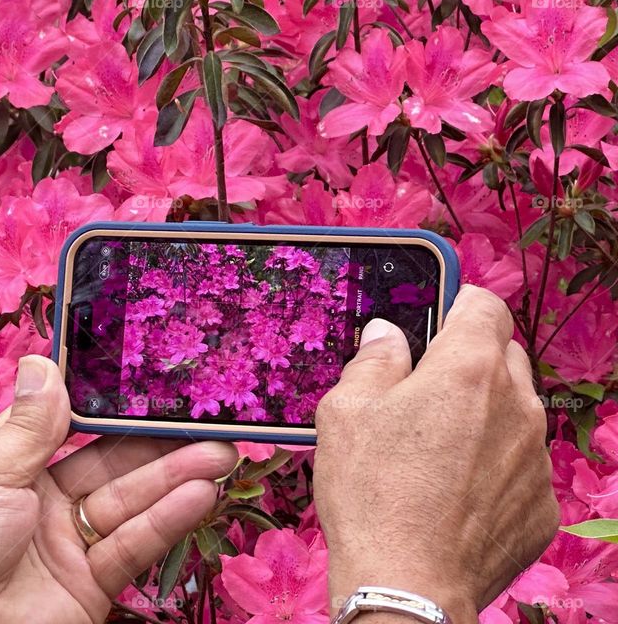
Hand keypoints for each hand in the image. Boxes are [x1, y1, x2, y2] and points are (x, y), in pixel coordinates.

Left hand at [0, 355, 236, 623]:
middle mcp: (44, 502)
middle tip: (207, 422)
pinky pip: (133, 546)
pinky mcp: (89, 586)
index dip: (113, 410)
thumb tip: (44, 362)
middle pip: (113, 465)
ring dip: (177, 478)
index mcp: (11, 466)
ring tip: (220, 453)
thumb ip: (31, 424)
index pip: (72, 428)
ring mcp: (69, 545)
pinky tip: (198, 495)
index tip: (152, 385)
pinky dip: (166, 521)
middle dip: (161, 444)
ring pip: (132, 502)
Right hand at [314, 285, 558, 623]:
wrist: (406, 585)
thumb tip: (386, 334)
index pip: (485, 304)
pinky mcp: (540, 503)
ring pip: (515, 411)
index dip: (458, 301)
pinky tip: (454, 490)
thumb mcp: (345, 411)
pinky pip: (521, 464)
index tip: (437, 314)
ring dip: (484, 414)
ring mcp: (535, 457)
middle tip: (423, 389)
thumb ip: (372, 360)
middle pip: (503, 356)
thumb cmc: (371, 493)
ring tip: (435, 447)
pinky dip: (495, 465)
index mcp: (467, 369)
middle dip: (468, 361)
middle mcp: (516, 405)